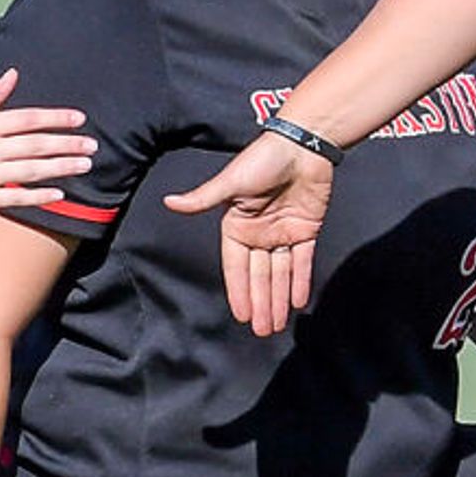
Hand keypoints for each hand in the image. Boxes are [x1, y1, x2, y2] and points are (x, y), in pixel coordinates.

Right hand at [0, 70, 98, 214]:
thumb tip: (14, 73)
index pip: (27, 119)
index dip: (55, 118)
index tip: (80, 118)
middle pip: (34, 145)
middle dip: (67, 144)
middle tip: (92, 145)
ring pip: (30, 171)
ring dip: (61, 167)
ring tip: (85, 165)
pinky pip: (15, 197)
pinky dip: (38, 195)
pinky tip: (59, 192)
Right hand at [162, 131, 334, 334]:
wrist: (302, 145)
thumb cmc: (263, 159)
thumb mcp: (230, 182)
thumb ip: (203, 199)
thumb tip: (170, 202)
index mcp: (236, 226)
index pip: (236, 267)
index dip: (239, 291)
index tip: (242, 316)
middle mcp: (258, 234)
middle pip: (259, 275)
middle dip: (261, 303)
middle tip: (263, 331)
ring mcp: (283, 233)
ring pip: (280, 273)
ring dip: (279, 299)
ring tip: (278, 325)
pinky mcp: (306, 229)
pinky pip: (302, 261)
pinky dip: (300, 281)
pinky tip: (298, 302)